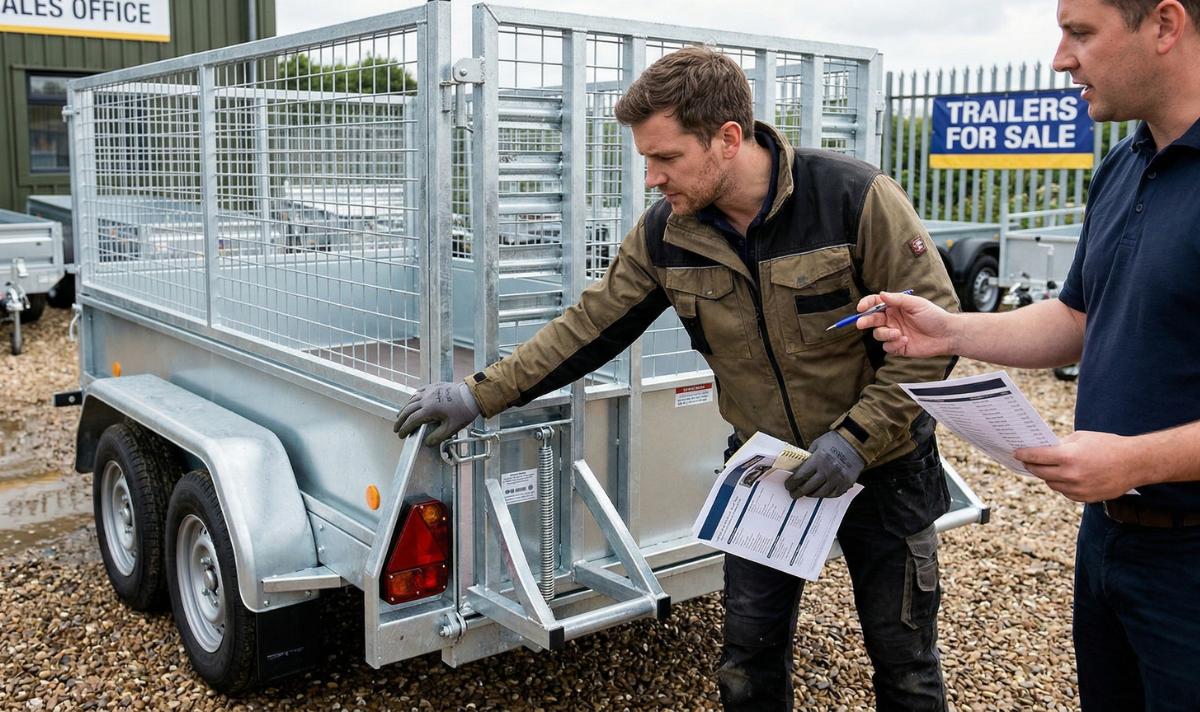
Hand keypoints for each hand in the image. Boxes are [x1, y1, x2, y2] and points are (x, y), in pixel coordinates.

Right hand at [394, 382, 480, 446]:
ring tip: (400, 416)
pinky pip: (419, 392)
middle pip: (408, 410)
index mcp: (429, 409)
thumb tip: (427, 443)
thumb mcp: (452, 428)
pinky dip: (412, 398)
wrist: (472, 395)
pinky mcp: (434, 386)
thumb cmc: (463, 411)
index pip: (412, 421)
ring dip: (404, 409)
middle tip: (396, 428)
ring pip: (411, 400)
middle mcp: (426, 399)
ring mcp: (429, 391)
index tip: (400, 435)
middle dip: (400, 420)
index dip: (404, 429)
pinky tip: (412, 402)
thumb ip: (438, 437)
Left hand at [785, 431, 865, 498]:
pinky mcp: (846, 483)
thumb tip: (797, 469)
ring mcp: (838, 478)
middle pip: (808, 487)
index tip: (788, 486)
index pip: (800, 476)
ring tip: (806, 493)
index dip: (792, 483)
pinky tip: (820, 493)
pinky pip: (833, 494)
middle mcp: (828, 470)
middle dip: (798, 492)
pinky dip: (825, 495)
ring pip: (820, 493)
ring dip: (811, 495)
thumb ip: (808, 458)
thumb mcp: (817, 445)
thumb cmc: (834, 441)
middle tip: (793, 494)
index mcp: (818, 459)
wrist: (856, 442)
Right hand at [854, 291, 955, 357]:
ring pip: (878, 334)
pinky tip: (906, 341)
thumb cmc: (933, 316)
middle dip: (865, 321)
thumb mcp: (916, 304)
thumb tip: (881, 295)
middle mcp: (892, 319)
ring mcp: (894, 333)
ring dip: (885, 334)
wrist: (946, 335)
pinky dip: (894, 344)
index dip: (866, 304)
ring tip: (898, 334)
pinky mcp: (898, 346)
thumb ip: (898, 299)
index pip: (875, 303)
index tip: (861, 308)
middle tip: (861, 324)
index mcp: (894, 307)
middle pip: (872, 319)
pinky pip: (887, 347)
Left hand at [1015, 431, 1140, 501]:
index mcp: (1068, 456)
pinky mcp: (1086, 498)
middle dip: (1031, 466)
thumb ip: (1061, 445)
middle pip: (1040, 473)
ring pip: (1052, 484)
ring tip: (1045, 469)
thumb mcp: (1081, 437)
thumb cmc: (1108, 445)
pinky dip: (1062, 485)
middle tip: (1026, 462)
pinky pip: (1065, 492)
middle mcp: (1071, 475)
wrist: (1136, 462)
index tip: (1016, 453)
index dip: (1024, 455)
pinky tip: (1064, 477)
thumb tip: (1043, 450)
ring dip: (1047, 477)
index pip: (1037, 457)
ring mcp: (1079, 489)